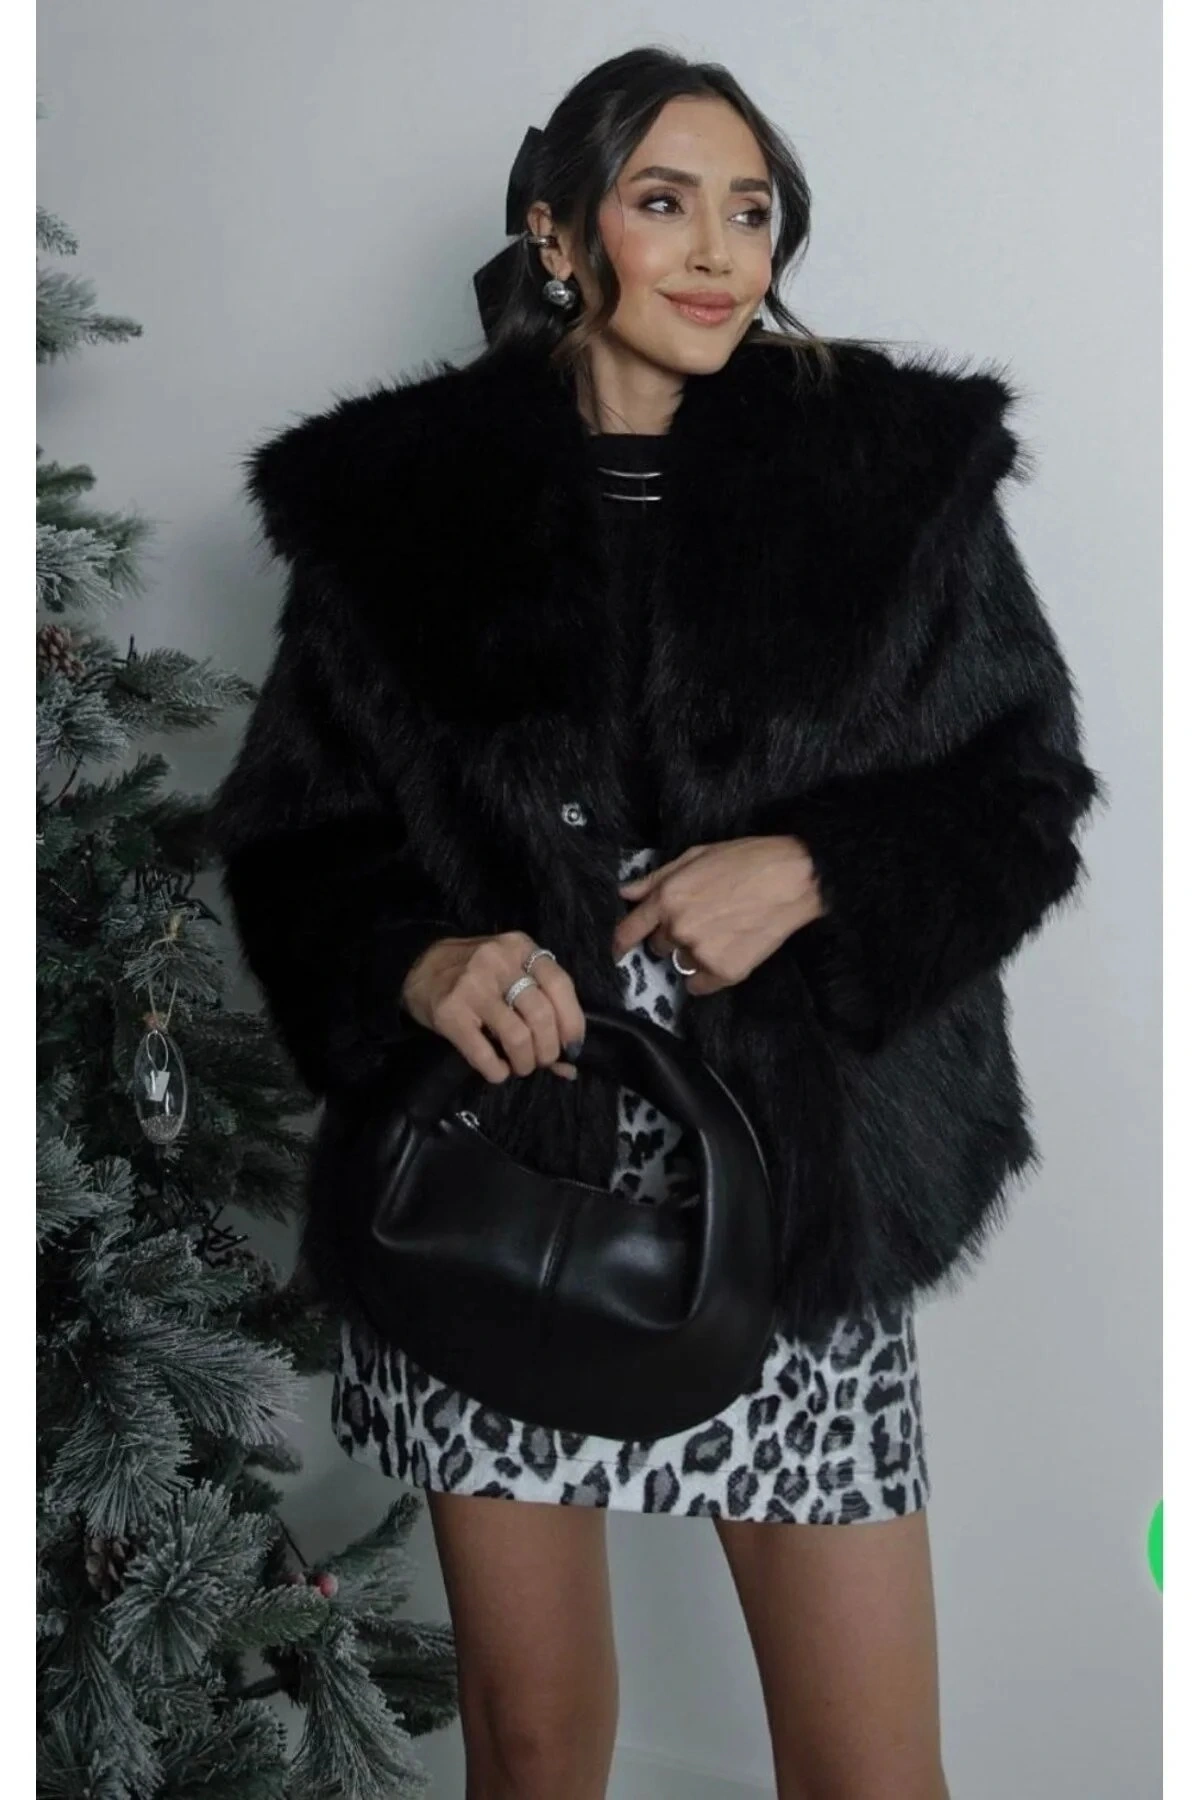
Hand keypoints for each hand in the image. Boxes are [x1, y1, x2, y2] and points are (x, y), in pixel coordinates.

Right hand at [401, 932, 586, 1083]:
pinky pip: (483, 1053)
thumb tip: (569, 1067)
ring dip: (525, 1063)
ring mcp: (472, 987)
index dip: (572, 1022)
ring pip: (518, 1036)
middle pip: (542, 1015)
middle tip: (542, 1061)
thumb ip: (540, 1006)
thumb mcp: (508, 972)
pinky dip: (497, 1071)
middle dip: (548, 1049)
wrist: (417, 966)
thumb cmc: (473, 972)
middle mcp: (498, 963)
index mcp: (519, 948)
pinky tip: (498, 1071)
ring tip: (520, 1066)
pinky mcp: (450, 1013)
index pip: (560, 985)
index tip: (571, 1047)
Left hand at [611, 837, 824, 996]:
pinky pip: (699, 984)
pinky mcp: (724, 972)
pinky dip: (708, 974)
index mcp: (667, 898)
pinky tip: (728, 951)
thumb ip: (656, 878)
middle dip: (672, 936)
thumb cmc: (746, 859)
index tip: (618, 950)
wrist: (793, 878)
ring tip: (722, 932)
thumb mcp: (696, 856)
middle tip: (701, 920)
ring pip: (681, 963)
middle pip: (658, 946)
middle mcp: (678, 928)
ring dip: (694, 953)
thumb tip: (626, 892)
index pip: (628, 930)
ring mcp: (701, 952)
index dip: (621, 942)